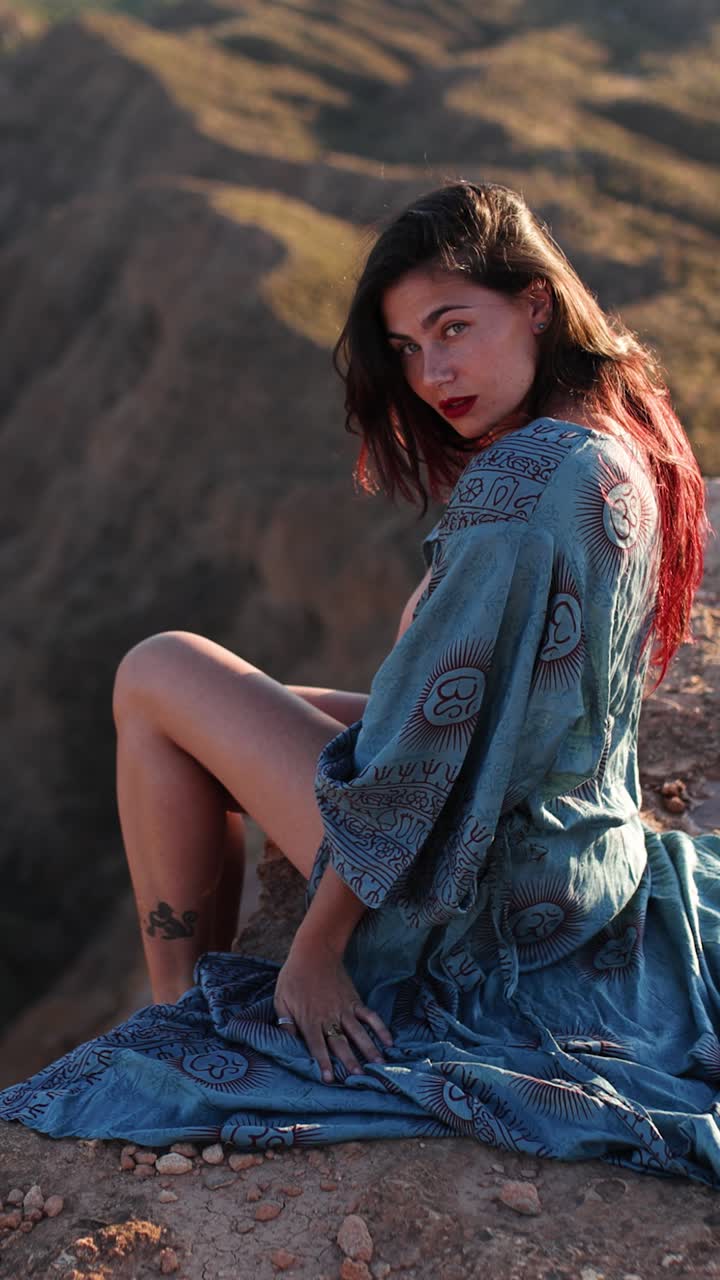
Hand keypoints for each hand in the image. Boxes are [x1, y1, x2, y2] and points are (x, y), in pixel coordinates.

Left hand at [273, 935, 392, 1083]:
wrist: (314, 952)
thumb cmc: (294, 977)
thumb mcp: (281, 1000)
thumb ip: (285, 1023)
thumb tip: (286, 1042)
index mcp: (309, 1019)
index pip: (316, 1045)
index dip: (323, 1062)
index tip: (329, 1079)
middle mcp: (329, 1016)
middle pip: (340, 1042)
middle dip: (349, 1061)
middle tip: (358, 1077)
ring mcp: (344, 1008)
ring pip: (358, 1032)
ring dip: (368, 1049)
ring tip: (378, 1065)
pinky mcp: (355, 1000)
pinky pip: (370, 1016)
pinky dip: (380, 1028)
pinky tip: (389, 1042)